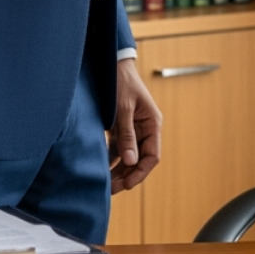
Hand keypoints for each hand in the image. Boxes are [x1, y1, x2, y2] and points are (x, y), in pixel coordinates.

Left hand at [110, 58, 161, 192]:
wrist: (112, 64)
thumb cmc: (121, 83)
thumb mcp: (123, 109)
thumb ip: (127, 135)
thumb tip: (130, 161)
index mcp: (152, 124)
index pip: (152, 156)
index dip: (140, 172)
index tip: (127, 185)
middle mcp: (145, 129)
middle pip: (140, 159)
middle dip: (128, 175)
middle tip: (111, 189)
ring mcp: (133, 128)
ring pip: (129, 156)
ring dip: (119, 170)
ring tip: (106, 184)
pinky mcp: (121, 127)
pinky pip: (119, 148)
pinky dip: (111, 159)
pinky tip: (102, 169)